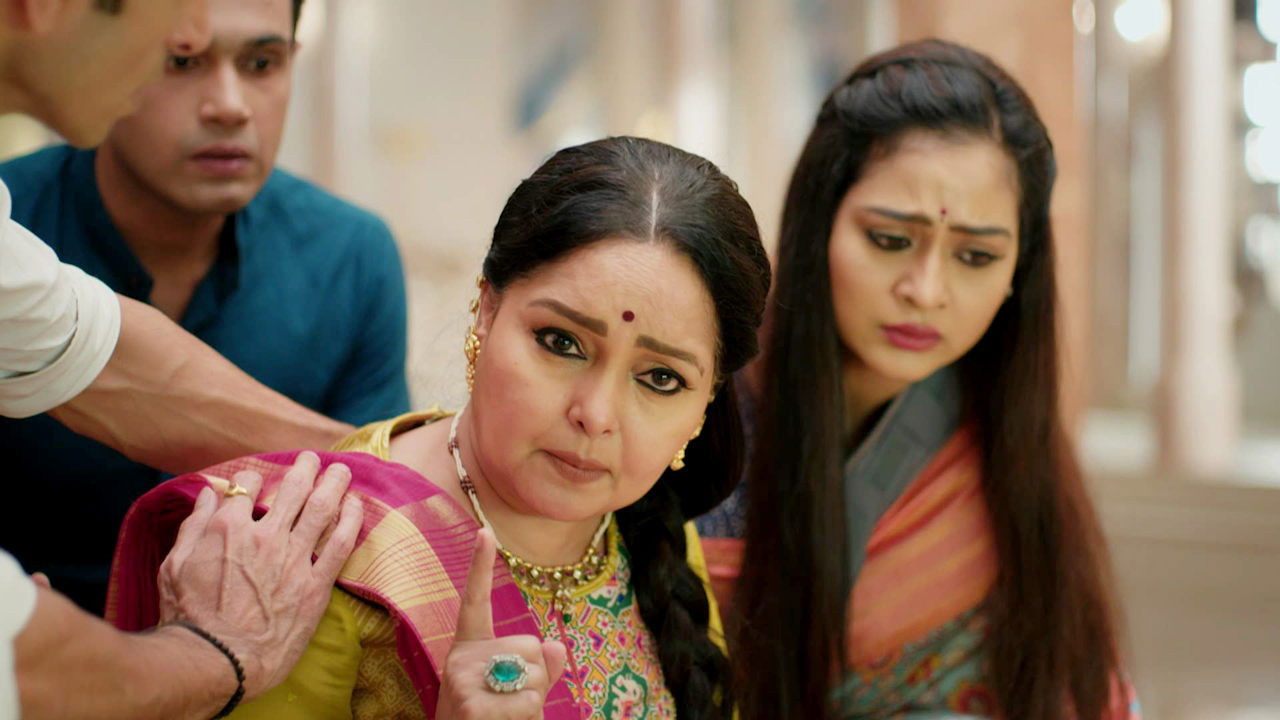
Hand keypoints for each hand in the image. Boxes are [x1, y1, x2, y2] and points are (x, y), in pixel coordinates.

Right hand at [157, 451, 362, 699]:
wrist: (216, 661)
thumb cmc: (187, 618)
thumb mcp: (173, 566)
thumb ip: (193, 526)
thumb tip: (207, 493)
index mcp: (227, 528)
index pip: (246, 485)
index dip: (252, 478)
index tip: (257, 481)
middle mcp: (264, 536)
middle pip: (293, 488)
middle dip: (306, 468)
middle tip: (314, 459)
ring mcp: (293, 559)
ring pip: (321, 508)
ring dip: (334, 483)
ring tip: (342, 470)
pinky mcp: (315, 585)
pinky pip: (340, 544)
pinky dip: (351, 519)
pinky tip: (356, 504)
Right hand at [435, 528, 566, 719]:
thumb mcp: (507, 695)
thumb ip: (536, 670)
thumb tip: (558, 647)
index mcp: (467, 651)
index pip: (473, 602)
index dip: (479, 566)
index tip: (484, 531)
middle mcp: (461, 660)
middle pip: (532, 648)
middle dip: (535, 681)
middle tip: (505, 708)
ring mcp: (464, 680)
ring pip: (535, 678)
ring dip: (531, 707)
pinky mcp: (472, 702)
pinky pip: (529, 704)